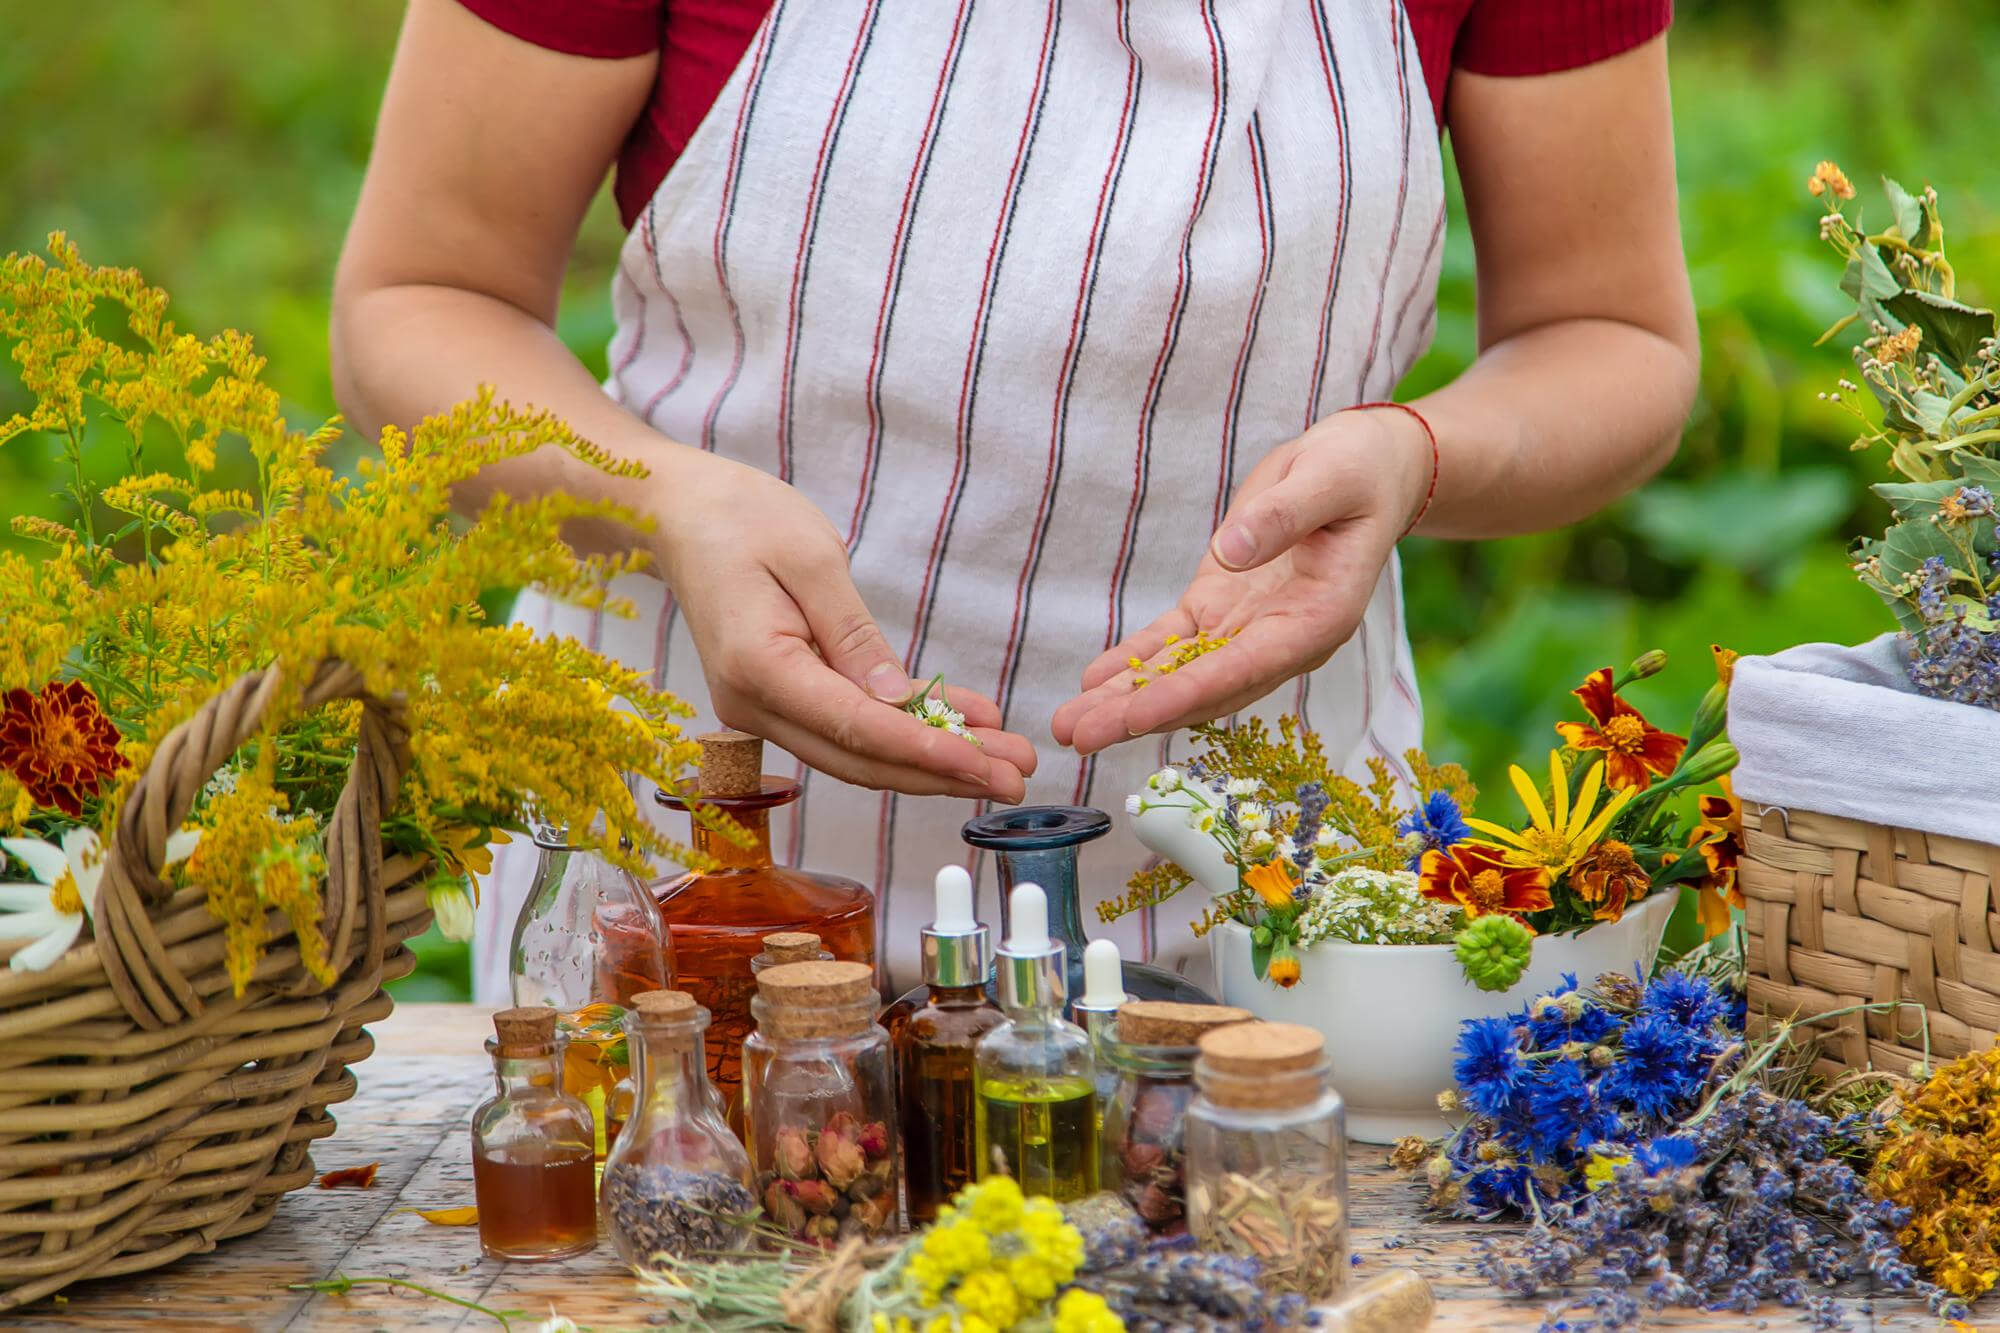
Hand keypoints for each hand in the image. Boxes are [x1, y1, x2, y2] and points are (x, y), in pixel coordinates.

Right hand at [653, 453, 1036, 798]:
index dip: (924, 752)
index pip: (854, 727)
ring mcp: (765, 710)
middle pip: (861, 759)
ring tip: (1006, 760)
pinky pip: (849, 729)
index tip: (985, 766)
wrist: (682, 516)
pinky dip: (906, 733)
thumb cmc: (741, 520)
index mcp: (758, 668)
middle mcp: (755, 705)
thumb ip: (854, 634)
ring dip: (932, 761)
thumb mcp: (811, 558)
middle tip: (1017, 779)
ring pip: (859, 754)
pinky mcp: (782, 701)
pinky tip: (965, 730)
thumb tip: (898, 700)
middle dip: (942, 773)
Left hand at [1051, 407, 1430, 754]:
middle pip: (1206, 688)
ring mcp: (1248, 628)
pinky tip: (1091, 682)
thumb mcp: (1329, 480)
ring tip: (1068, 726)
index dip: (1189, 693)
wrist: (1365, 470)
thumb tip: (1229, 553)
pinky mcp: (1222, 607)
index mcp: (1318, 620)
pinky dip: (1133, 662)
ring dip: (1125, 701)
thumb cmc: (1358, 472)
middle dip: (1140, 714)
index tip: (1136, 716)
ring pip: (1181, 674)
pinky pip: (1173, 643)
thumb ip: (1283, 516)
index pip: (1246, 668)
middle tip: (1078, 737)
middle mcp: (1282, 640)